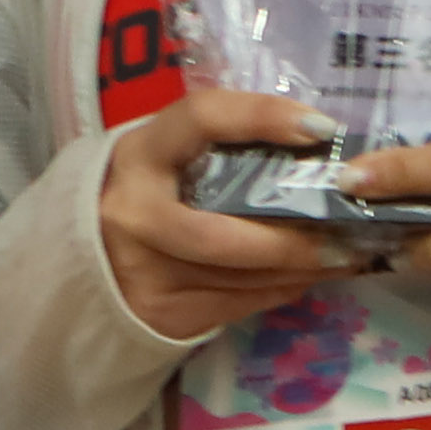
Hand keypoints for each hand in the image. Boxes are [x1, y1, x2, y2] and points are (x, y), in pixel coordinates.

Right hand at [94, 83, 356, 344]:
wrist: (84, 258)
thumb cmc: (149, 193)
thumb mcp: (167, 158)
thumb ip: (222, 148)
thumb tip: (318, 146)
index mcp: (139, 155)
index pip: (202, 119)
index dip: (262, 118)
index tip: (321, 129)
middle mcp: (134, 212)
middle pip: (225, 234)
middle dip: (293, 242)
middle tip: (346, 236)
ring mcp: (144, 269)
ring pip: (241, 277)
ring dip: (303, 269)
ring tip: (344, 254)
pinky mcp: (162, 311)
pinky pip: (241, 303)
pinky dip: (284, 290)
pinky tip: (306, 276)